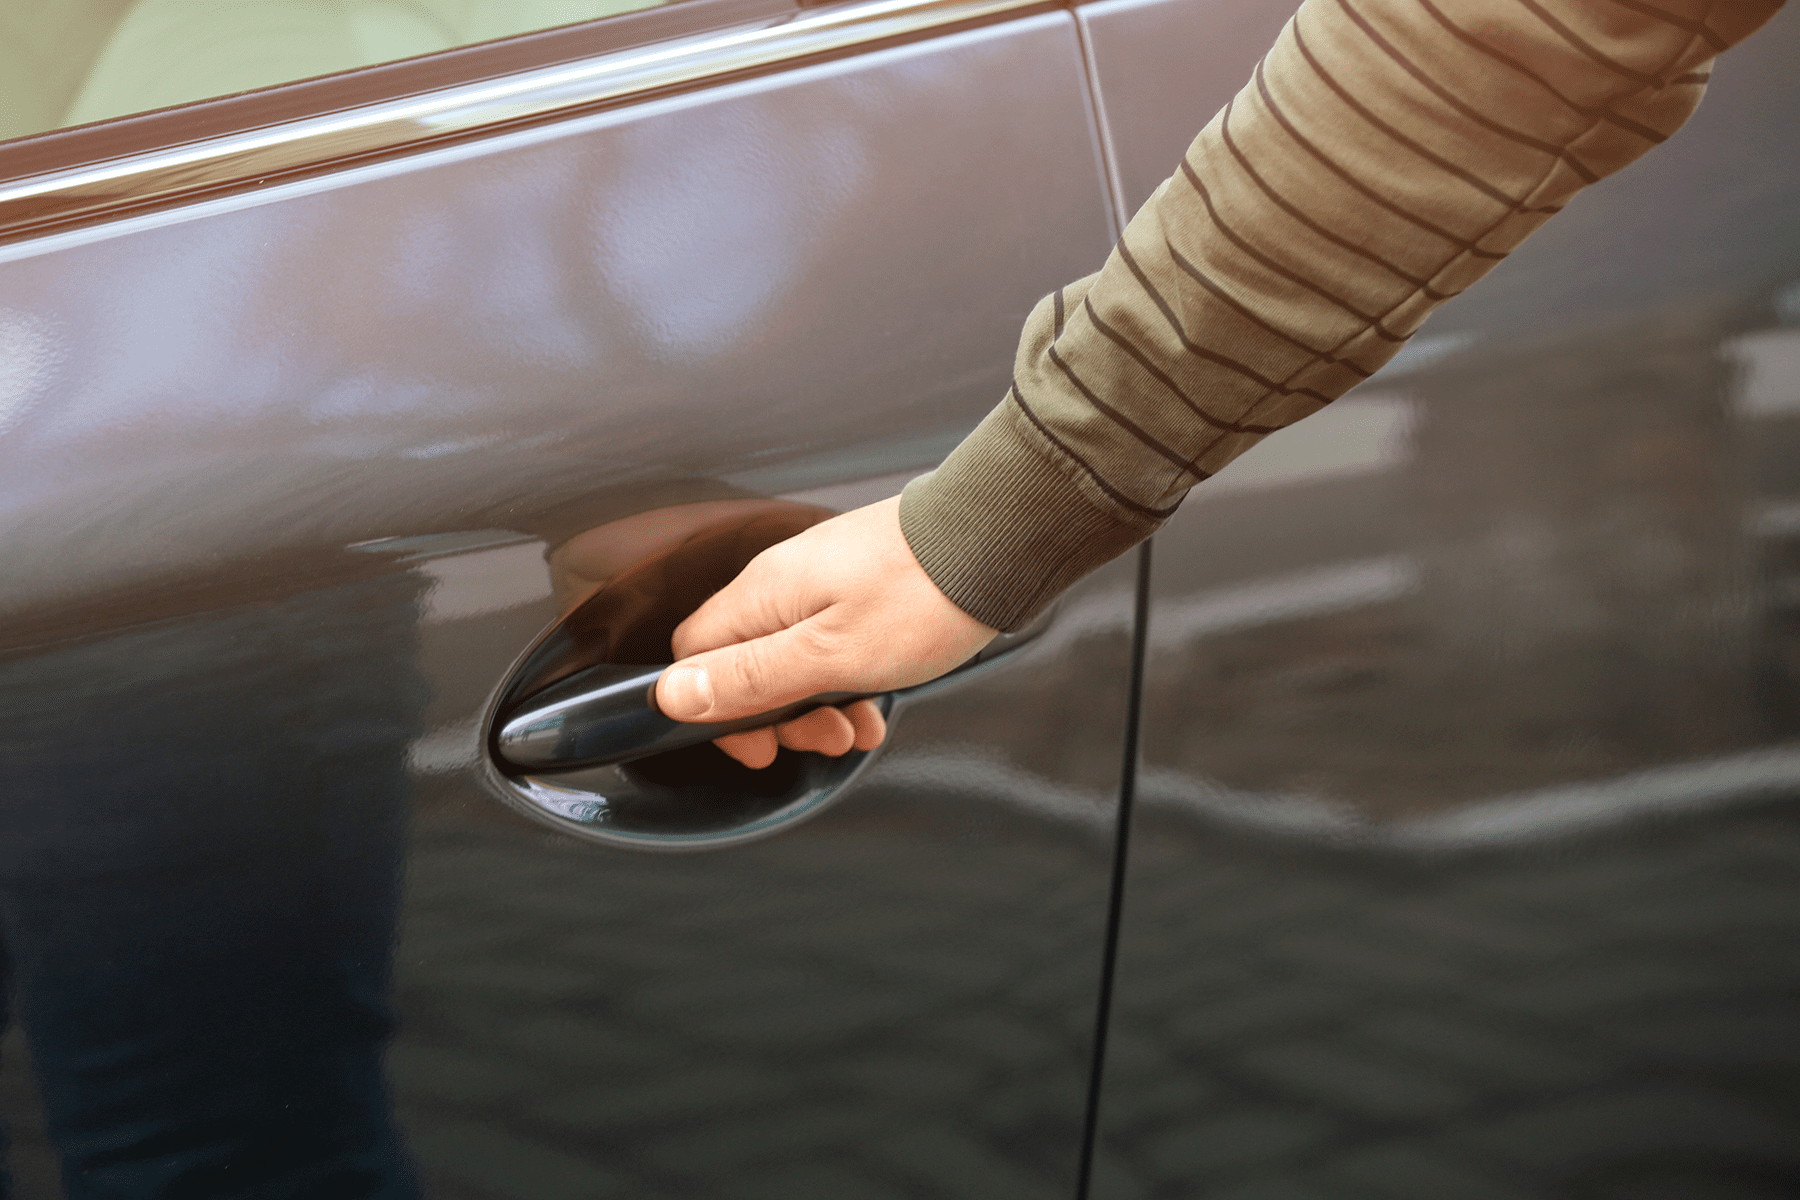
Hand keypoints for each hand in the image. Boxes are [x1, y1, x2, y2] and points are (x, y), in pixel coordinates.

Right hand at [653, 495, 995, 767]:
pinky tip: (877, 706)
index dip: (713, 709)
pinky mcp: (858, 587)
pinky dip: (850, 682)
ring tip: (856, 730)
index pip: (693, 656)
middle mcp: (783, 583)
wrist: (997, 539)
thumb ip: (750, 677)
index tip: (758, 743)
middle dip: (779, 716)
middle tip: (821, 739)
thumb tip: (672, 695)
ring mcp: (822, 582)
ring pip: (794, 660)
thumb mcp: (829, 656)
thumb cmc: (922, 594)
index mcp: (762, 595)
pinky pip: (832, 645)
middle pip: (744, 663)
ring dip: (819, 706)